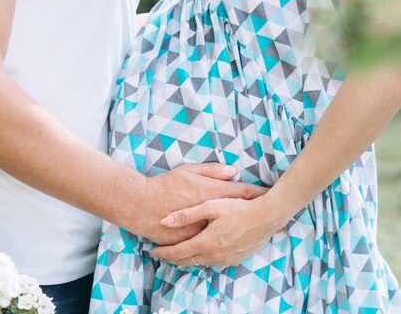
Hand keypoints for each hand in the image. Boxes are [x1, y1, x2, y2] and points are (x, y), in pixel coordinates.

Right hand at [132, 163, 268, 245]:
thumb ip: (213, 171)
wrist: (143, 205)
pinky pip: (210, 246)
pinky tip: (226, 246)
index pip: (244, 193)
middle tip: (270, 220)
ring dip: (240, 235)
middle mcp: (211, 216)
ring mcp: (202, 231)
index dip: (260, 194)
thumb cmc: (165, 185)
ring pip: (228, 234)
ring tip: (252, 235)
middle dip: (256, 218)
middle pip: (240, 217)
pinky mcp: (192, 243)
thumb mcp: (189, 171)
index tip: (273, 195)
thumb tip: (234, 172)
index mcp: (213, 195)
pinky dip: (220, 245)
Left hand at [150, 196, 290, 265]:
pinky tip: (200, 251)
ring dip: (188, 258)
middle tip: (162, 255)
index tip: (154, 251)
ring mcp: (226, 259)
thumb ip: (186, 215)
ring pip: (201, 262)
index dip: (164, 253)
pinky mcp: (236, 258)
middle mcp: (215, 255)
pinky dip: (202, 258)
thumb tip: (164, 221)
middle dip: (173, 258)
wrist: (267, 217)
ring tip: (177, 253)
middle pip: (188, 261)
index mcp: (206, 243)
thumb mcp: (210, 206)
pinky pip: (213, 261)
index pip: (178, 253)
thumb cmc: (238, 208)